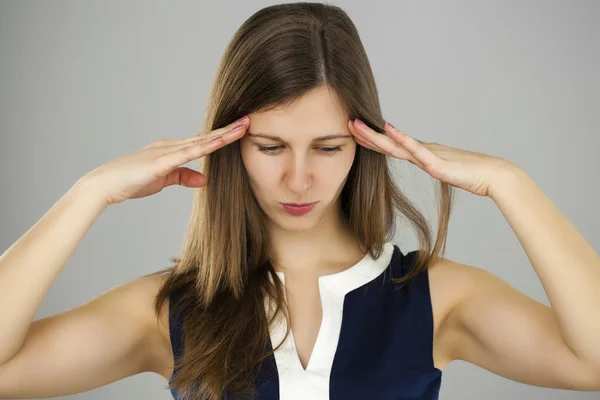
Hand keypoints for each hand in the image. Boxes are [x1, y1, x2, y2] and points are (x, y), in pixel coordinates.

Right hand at [79, 116, 248, 205]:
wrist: (105, 184)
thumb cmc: (132, 181)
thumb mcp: (164, 180)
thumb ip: (184, 177)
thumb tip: (204, 180)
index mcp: (172, 150)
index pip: (202, 141)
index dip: (222, 135)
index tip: (240, 129)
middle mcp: (171, 146)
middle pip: (206, 137)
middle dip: (228, 129)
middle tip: (248, 120)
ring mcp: (167, 152)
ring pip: (201, 141)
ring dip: (222, 134)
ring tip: (242, 127)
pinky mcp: (161, 162)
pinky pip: (187, 153)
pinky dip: (205, 147)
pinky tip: (218, 142)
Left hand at [348, 118, 515, 196]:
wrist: (493, 175)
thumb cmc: (471, 174)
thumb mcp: (443, 170)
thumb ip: (431, 164)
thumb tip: (423, 163)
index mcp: (422, 154)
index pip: (391, 147)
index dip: (372, 140)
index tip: (354, 133)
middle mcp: (422, 151)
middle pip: (388, 143)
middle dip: (366, 134)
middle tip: (347, 122)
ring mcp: (428, 155)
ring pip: (395, 144)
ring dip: (375, 135)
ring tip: (357, 125)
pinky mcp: (436, 163)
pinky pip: (416, 150)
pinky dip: (401, 139)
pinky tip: (389, 130)